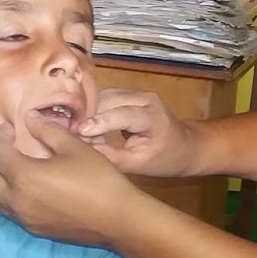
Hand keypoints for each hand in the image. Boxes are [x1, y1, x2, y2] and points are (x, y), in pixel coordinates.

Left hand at [0, 112, 141, 244]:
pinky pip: (5, 208)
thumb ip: (48, 131)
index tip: (7, 128)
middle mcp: (15, 198)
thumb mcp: (75, 147)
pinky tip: (6, 184)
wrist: (117, 219)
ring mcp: (22, 216)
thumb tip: (30, 118)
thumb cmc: (99, 179)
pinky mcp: (31, 228)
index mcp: (23, 175)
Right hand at [77, 89, 202, 177]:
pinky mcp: (128, 94)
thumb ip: (113, 157)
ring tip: (75, 131)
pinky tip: (83, 125)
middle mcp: (145, 98)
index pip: (124, 114)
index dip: (101, 122)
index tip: (79, 132)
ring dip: (87, 112)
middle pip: (109, 101)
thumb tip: (85, 149)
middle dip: (88, 116)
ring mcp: (137, 93)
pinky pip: (104, 98)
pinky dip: (92, 110)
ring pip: (103, 96)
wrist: (184, 145)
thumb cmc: (165, 158)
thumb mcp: (140, 164)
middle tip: (71, 135)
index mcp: (154, 116)